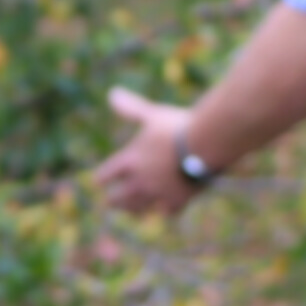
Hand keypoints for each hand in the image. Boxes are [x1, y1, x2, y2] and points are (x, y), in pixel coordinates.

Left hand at [93, 86, 199, 215]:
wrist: (206, 144)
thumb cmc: (178, 126)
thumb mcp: (152, 115)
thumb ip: (131, 108)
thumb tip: (112, 93)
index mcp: (129, 161)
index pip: (105, 175)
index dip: (102, 178)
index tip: (99, 181)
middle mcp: (139, 181)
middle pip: (118, 199)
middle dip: (115, 200)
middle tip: (111, 202)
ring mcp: (157, 193)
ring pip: (139, 209)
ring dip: (135, 209)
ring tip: (134, 211)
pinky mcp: (177, 201)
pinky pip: (167, 212)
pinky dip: (166, 210)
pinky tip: (166, 209)